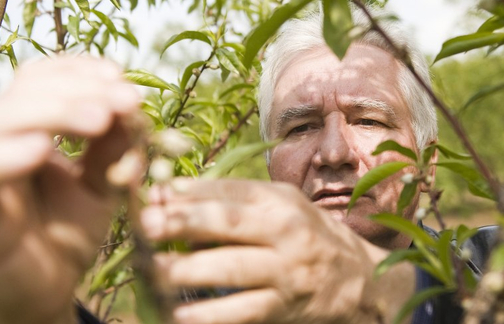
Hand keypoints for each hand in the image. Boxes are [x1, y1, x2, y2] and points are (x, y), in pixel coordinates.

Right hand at [0, 57, 141, 323]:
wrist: (49, 289)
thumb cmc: (69, 229)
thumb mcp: (105, 182)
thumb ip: (117, 147)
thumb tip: (130, 106)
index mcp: (25, 124)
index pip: (42, 76)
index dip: (80, 70)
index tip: (122, 80)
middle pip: (23, 90)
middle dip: (79, 90)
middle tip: (125, 103)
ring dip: (52, 112)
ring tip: (99, 121)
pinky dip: (5, 156)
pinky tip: (43, 150)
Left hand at [141, 178, 414, 323]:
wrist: (356, 279)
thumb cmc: (305, 234)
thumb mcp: (279, 205)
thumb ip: (231, 198)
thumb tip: (172, 192)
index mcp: (280, 202)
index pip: (230, 193)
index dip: (189, 194)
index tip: (152, 196)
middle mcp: (286, 233)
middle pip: (230, 225)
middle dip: (185, 223)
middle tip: (146, 225)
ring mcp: (286, 272)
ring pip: (233, 269)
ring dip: (189, 269)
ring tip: (153, 268)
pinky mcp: (284, 307)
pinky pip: (243, 312)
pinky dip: (210, 315)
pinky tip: (181, 314)